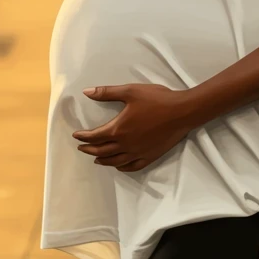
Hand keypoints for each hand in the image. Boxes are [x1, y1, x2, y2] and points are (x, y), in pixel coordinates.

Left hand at [72, 84, 198, 172]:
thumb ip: (107, 93)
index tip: (76, 135)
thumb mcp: (130, 91)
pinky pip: (132, 166)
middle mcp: (125, 144)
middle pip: (102, 150)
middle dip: (89, 149)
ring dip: (102, 160)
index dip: (83, 136)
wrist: (182, 112)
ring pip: (115, 161)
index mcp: (118, 129)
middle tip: (81, 147)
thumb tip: (86, 92)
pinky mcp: (149, 156)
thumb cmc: (156, 99)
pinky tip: (119, 165)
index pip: (95, 136)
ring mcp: (137, 152)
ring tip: (95, 158)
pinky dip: (122, 167)